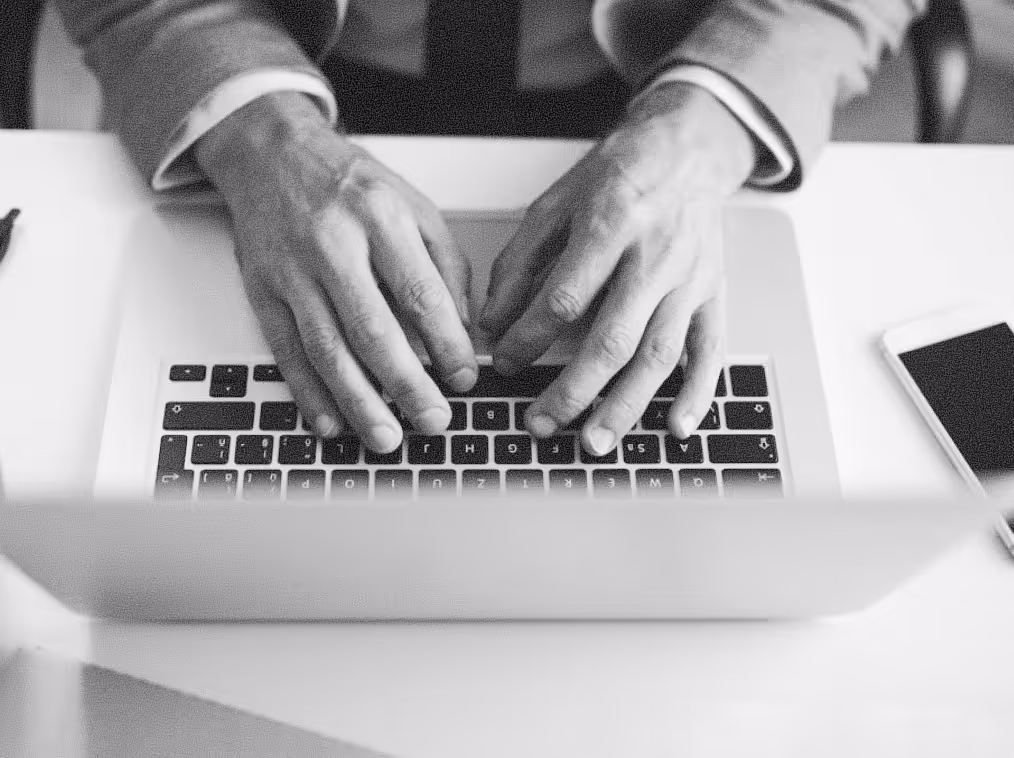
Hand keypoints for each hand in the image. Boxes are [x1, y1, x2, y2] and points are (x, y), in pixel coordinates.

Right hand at [195, 92, 476, 451]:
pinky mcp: (262, 291)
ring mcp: (291, 270)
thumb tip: (461, 331)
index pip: (420, 291)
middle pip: (372, 329)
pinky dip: (307, 392)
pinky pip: (285, 350)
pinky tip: (329, 421)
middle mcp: (333, 243)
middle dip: (407, 384)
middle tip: (433, 420)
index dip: (446, 343)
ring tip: (385, 437)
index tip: (464, 379)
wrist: (271, 154)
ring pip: (326, 348)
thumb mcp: (413, 206)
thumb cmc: (350, 184)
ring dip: (358, 401)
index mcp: (380, 216)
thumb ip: (444, 266)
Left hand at [479, 82, 754, 454]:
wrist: (688, 148)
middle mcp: (656, 256)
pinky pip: (710, 349)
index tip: (504, 363)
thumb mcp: (556, 202)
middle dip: (575, 390)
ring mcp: (690, 280)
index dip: (529, 337)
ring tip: (596, 441)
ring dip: (627, 404)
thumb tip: (492, 320)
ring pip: (660, 354)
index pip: (565, 297)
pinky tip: (675, 426)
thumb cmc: (620, 173)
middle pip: (614, 337)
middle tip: (542, 422)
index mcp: (611, 225)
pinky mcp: (713, 294)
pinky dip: (697, 392)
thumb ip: (520, 261)